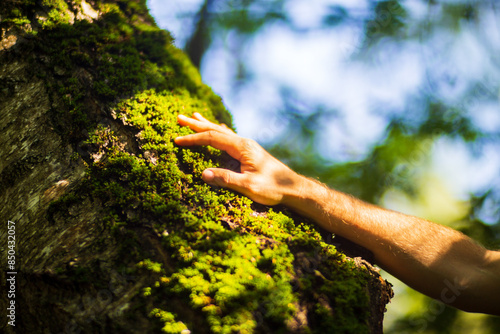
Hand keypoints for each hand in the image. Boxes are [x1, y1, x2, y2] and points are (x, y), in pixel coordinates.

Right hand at [174, 113, 299, 205]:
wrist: (292, 187)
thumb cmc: (273, 187)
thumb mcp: (248, 186)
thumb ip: (226, 179)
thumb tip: (202, 174)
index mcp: (242, 147)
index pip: (212, 138)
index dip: (193, 138)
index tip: (177, 140)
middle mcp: (244, 143)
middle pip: (215, 130)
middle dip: (196, 125)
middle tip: (179, 118)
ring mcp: (247, 146)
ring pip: (222, 132)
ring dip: (206, 126)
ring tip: (194, 116)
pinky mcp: (250, 152)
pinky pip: (229, 137)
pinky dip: (219, 132)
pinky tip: (218, 128)